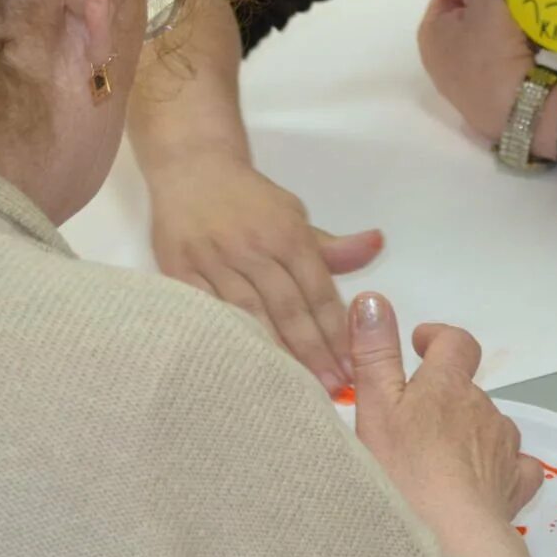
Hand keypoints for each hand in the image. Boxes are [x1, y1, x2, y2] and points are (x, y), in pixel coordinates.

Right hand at [148, 150, 382, 392]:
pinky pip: (206, 313)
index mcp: (287, 235)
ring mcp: (214, 261)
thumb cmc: (250, 200)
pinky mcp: (179, 271)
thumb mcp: (294, 215)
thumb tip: (376, 245)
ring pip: (248, 315)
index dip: (336, 333)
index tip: (352, 367)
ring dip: (273, 354)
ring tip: (292, 389)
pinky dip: (224, 341)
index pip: (319, 292)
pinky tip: (240, 368)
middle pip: (288, 309)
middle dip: (313, 353)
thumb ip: (332, 246)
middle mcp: (253, 249)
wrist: (191, 166)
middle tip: (331, 390)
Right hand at [348, 292, 545, 526]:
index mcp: (448, 386)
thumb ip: (374, 353)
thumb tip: (373, 300)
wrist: (448, 539)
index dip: (439, 338)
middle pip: (468, 390)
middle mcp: (484, 409)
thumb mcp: (375, 407)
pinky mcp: (515, 485)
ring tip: (436, 460)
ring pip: (489, 427)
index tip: (420, 343)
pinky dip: (499, 468)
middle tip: (409, 422)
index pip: (455, 343)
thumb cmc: (403, 473)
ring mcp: (504, 448)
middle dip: (443, 398)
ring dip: (467, 434)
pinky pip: (514, 466)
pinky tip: (481, 483)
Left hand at [418, 0, 538, 141]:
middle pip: (463, 21)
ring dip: (496, 37)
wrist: (519, 106)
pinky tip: (520, 62)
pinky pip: (489, 69)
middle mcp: (433, 59)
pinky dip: (501, 61)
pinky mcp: (476, 104)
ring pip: (477, 45)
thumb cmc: (496, 48)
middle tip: (512, 13)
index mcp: (428, 30)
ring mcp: (454, 86)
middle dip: (486, 13)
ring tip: (520, 37)